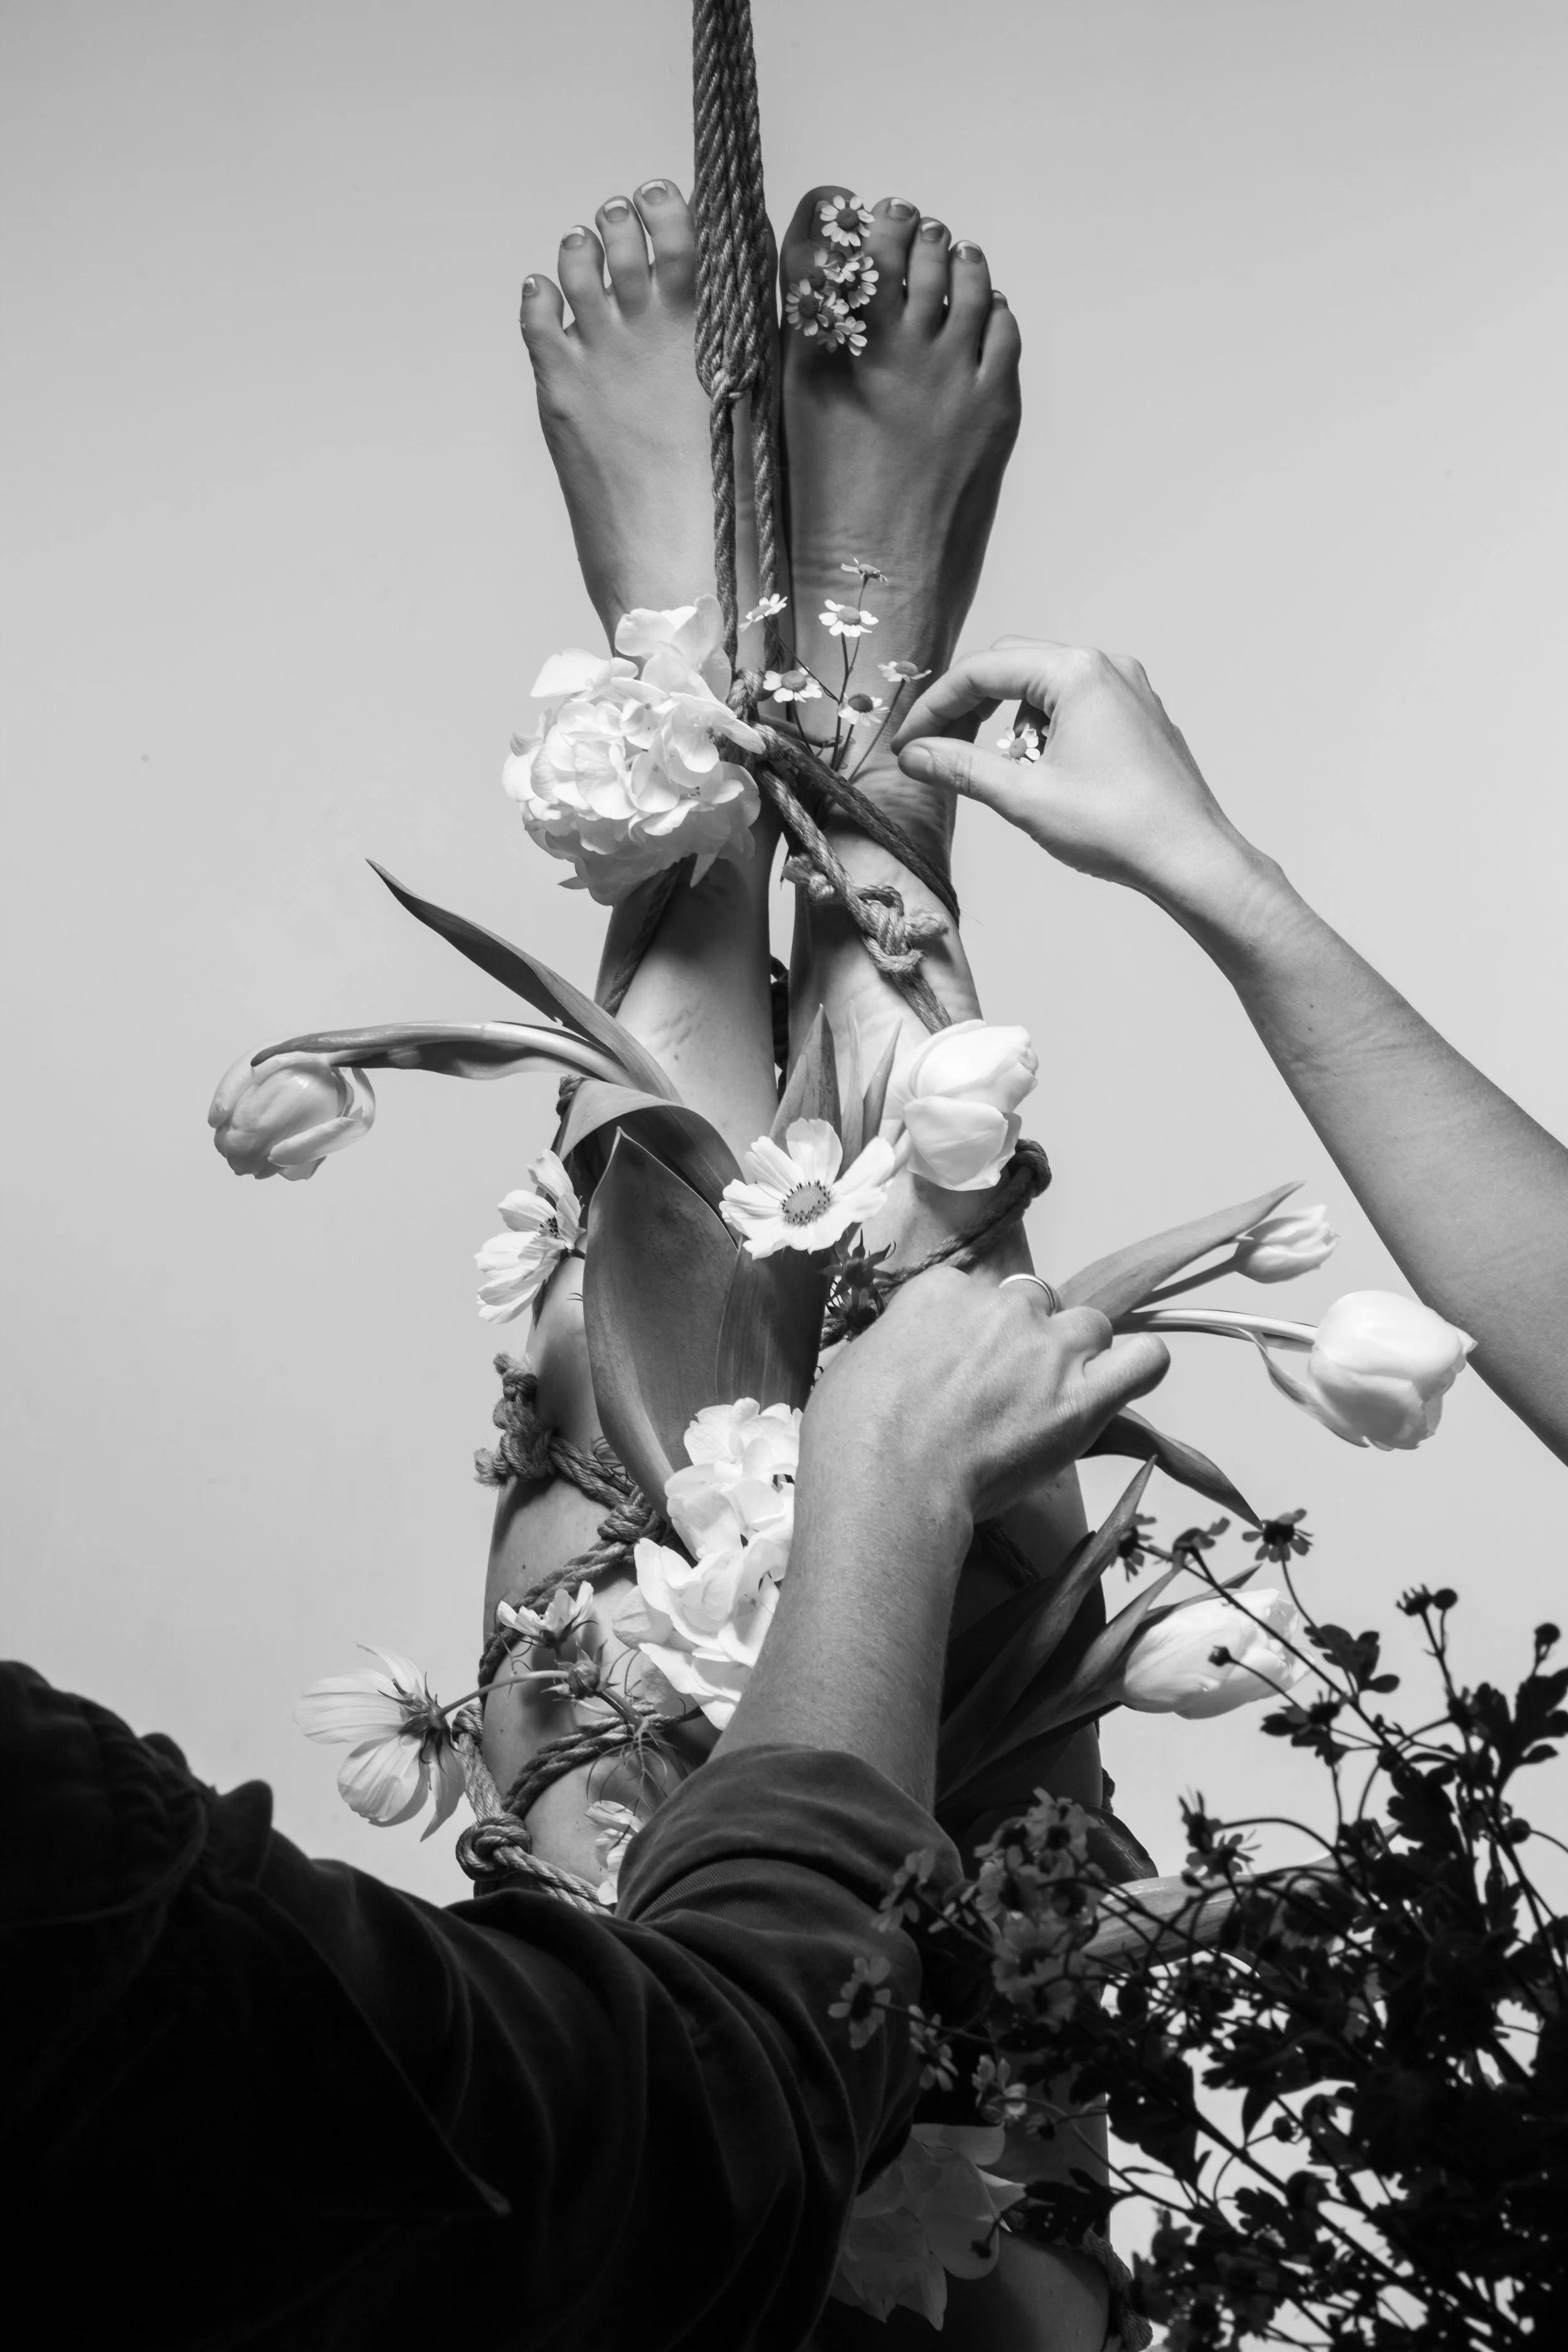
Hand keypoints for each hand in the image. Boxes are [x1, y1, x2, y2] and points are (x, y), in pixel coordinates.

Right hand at [804, 1267, 1168, 1532]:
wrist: (886, 1481)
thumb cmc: (852, 1435)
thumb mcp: (856, 1366)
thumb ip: (898, 1347)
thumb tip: (909, 1360)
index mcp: (942, 1291)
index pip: (975, 1295)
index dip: (970, 1336)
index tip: (957, 1372)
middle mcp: (1002, 1308)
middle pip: (1034, 1304)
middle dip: (1023, 1342)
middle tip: (999, 1393)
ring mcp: (1048, 1348)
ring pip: (1089, 1326)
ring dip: (1076, 1355)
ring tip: (1051, 1399)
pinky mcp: (1084, 1396)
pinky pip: (1145, 1361)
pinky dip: (1138, 1369)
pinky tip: (1115, 1389)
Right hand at [892, 640, 1264, 920]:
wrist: (1192, 859)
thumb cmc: (1119, 827)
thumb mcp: (1024, 797)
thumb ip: (961, 768)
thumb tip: (914, 755)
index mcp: (1077, 673)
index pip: (984, 670)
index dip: (936, 706)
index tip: (909, 743)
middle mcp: (1106, 667)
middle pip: (1013, 668)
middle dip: (971, 709)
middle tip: (940, 751)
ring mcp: (1129, 690)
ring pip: (1045, 690)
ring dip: (1012, 726)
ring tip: (1011, 777)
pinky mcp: (1140, 717)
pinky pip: (1077, 707)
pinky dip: (1047, 734)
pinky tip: (1047, 777)